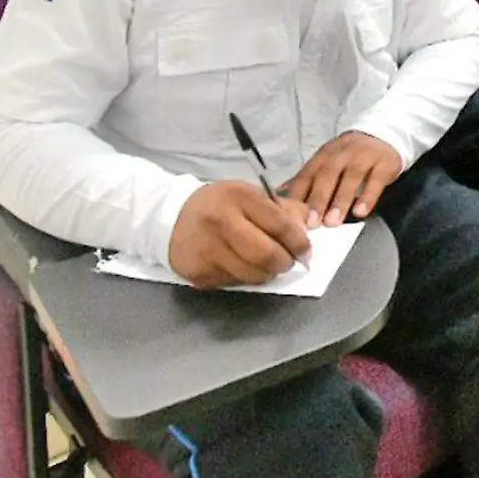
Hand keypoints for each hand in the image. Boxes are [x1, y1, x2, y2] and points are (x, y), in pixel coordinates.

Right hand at [168, 181, 313, 287]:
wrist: (170, 217)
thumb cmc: (218, 204)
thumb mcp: (249, 194)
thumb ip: (282, 208)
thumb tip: (308, 224)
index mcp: (239, 197)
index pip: (279, 224)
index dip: (299, 241)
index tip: (306, 250)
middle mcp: (222, 222)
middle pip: (267, 255)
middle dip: (285, 263)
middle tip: (288, 262)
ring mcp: (208, 250)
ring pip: (253, 275)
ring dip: (267, 274)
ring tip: (267, 265)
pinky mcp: (199, 273)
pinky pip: (235, 282)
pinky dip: (246, 278)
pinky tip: (242, 266)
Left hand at [281, 131, 402, 227]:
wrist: (383, 136)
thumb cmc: (350, 156)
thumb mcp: (326, 163)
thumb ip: (307, 179)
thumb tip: (280, 195)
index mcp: (324, 156)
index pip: (308, 174)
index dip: (299, 195)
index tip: (292, 217)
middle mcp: (342, 153)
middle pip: (328, 175)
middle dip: (318, 199)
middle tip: (312, 223)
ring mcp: (364, 156)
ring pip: (351, 177)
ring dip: (341, 200)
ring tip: (333, 222)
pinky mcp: (384, 163)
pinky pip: (376, 180)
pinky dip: (368, 196)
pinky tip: (361, 212)